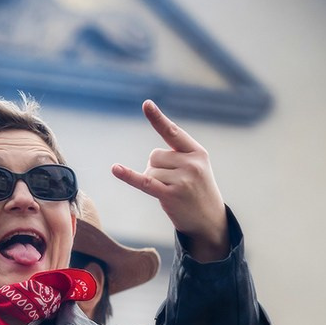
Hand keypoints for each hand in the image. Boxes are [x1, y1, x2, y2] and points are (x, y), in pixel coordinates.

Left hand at [111, 100, 228, 261]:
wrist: (209, 220)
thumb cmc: (197, 190)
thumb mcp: (196, 167)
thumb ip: (177, 155)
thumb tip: (152, 157)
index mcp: (197, 152)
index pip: (173, 132)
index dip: (158, 119)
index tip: (146, 104)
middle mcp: (191, 163)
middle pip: (154, 155)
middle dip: (157, 168)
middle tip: (174, 183)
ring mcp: (182, 179)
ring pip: (149, 171)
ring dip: (154, 182)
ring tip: (172, 192)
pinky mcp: (170, 195)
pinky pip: (144, 182)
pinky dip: (129, 176)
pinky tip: (116, 169)